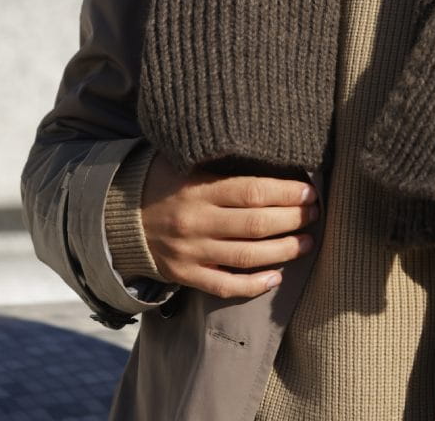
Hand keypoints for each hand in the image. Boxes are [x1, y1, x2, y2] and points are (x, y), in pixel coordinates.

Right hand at [141, 153, 317, 298]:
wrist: (117, 216)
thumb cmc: (161, 179)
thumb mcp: (184, 159)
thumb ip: (219, 157)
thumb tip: (266, 149)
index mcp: (199, 189)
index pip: (251, 192)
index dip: (286, 193)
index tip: (310, 190)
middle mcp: (196, 222)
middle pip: (255, 225)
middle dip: (293, 220)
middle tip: (316, 214)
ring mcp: (191, 252)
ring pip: (246, 257)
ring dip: (284, 251)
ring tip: (308, 242)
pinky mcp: (185, 275)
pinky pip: (224, 286)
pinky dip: (253, 285)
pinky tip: (277, 276)